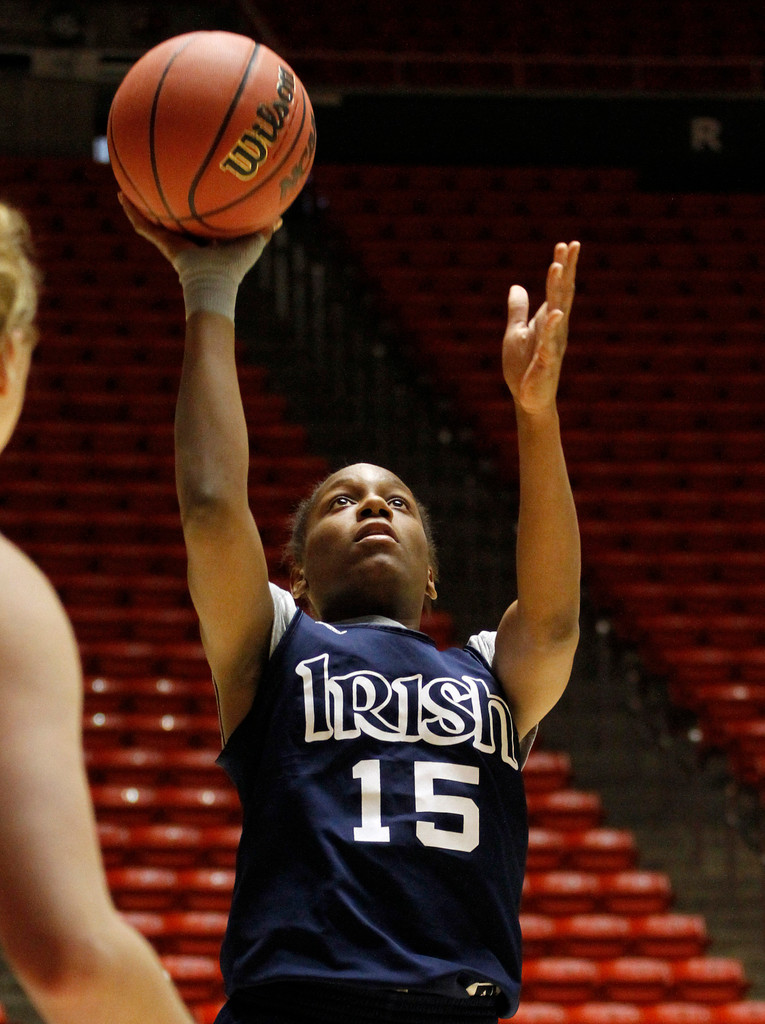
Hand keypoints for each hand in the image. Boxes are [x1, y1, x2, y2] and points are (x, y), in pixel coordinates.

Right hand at [117, 193, 281, 280]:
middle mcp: (188, 239)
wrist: (214, 283)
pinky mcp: (162, 243)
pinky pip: (143, 226)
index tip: (193, 191)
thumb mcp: (254, 241)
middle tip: (159, 182)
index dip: (196, 207)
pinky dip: (131, 212)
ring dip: (142, 205)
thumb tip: (280, 217)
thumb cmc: (235, 266)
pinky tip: (120, 195)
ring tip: (129, 185)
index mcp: (207, 239)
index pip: (201, 220)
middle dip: (167, 203)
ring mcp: (172, 241)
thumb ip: (265, 229)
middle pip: (175, 217)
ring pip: (154, 220)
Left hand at [502, 241, 579, 415]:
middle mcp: (555, 328)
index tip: (567, 244)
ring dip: (557, 289)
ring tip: (558, 267)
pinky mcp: (546, 362)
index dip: (563, 267)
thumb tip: (516, 286)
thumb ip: (518, 310)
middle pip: (562, 294)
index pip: (558, 289)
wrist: (527, 399)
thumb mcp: (516, 332)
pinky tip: (556, 312)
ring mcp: (553, 344)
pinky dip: (551, 327)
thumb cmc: (524, 366)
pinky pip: (549, 342)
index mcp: (549, 320)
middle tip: (570, 245)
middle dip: (566, 269)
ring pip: (557, 312)